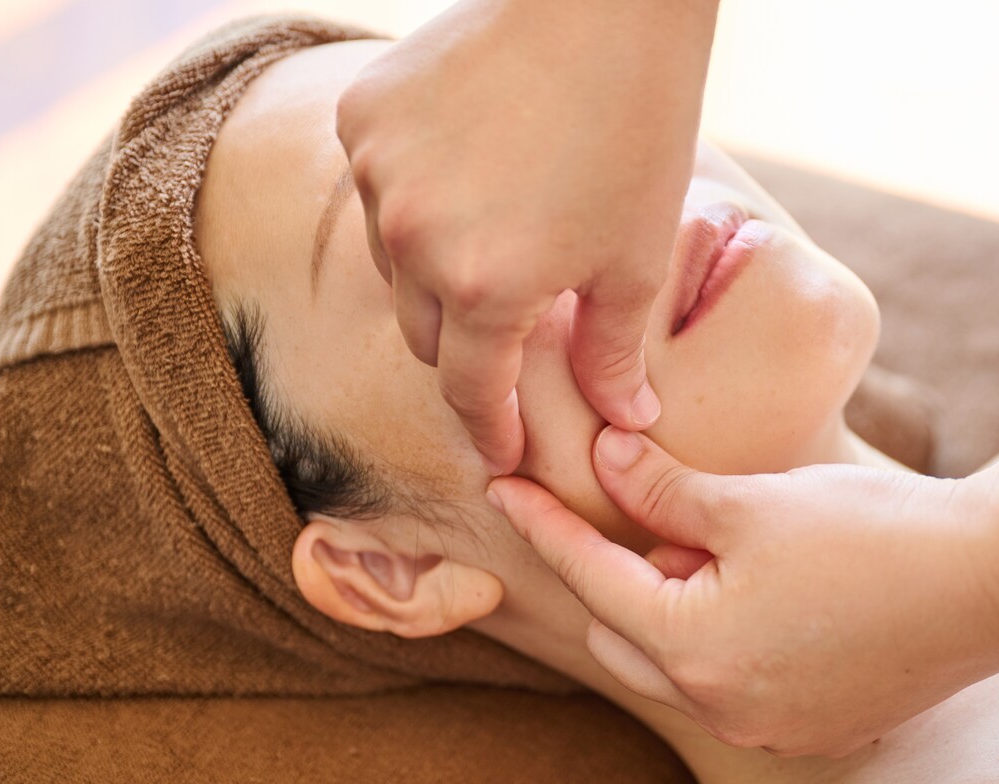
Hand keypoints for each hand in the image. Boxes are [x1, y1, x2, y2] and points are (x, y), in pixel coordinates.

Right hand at [336, 0, 718, 473]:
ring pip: (391, 265)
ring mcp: (376, 174)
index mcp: (487, 286)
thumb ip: (614, 352)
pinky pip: (373, 189)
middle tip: (513, 329)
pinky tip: (462, 170)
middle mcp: (412, 241)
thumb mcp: (638, 255)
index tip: (503, 451)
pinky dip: (411, 197)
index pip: (471, 393)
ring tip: (493, 235)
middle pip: (426, 336)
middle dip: (469, 347)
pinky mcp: (359, 117)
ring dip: (434, 271)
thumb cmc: (638, 127)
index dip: (491, 430)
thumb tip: (624, 424)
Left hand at [488, 427, 998, 756]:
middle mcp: (719, 707)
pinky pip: (730, 687)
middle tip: (653, 520)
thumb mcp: (749, 501)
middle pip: (623, 633)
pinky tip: (765, 592)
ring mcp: (767, 729)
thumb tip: (605, 459)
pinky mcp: (810, 729)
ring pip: (676, 664)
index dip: (542, 526)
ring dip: (671, 610)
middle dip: (617, 577)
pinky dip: (721, 641)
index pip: (589, 578)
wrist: (993, 581)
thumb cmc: (867, 533)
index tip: (502, 486)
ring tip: (720, 551)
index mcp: (691, 648)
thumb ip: (662, 488)